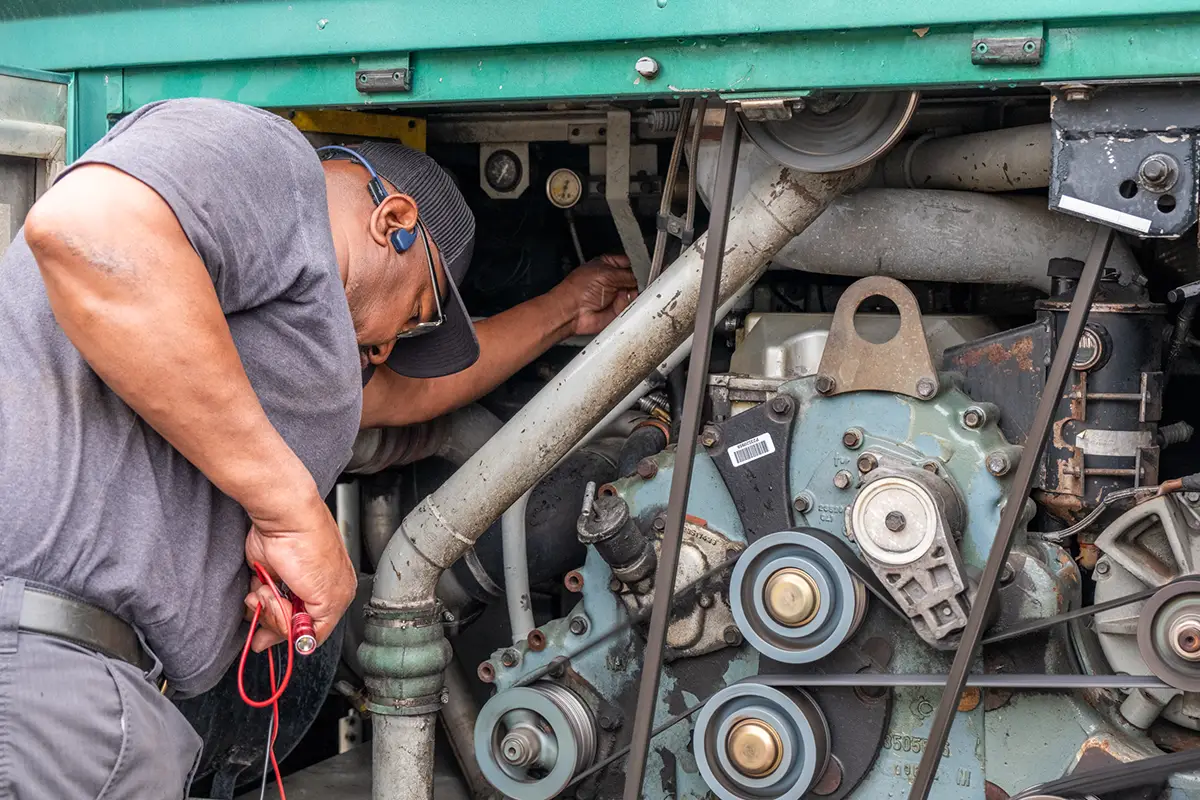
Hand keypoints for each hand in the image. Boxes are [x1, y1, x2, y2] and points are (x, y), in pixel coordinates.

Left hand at [242, 489, 355, 651]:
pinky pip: (257, 602)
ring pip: (271, 616)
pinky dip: (254, 600)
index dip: (295, 633)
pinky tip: (258, 587)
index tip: (285, 626)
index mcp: (335, 596)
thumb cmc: (310, 547)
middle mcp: (313, 591)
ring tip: (264, 590)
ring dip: (263, 609)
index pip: (312, 633)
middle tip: (273, 601)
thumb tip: (305, 644)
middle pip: (290, 626)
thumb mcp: (328, 598)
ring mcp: (289, 583)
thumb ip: (318, 627)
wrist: (284, 520)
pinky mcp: (269, 575)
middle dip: (276, 619)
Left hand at [553, 254, 638, 335]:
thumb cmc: (578, 290)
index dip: (638, 265)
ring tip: (622, 294)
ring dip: (633, 294)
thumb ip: (628, 274)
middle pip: (636, 279)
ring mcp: (616, 295)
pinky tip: (619, 303)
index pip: (631, 262)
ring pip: (636, 293)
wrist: (572, 312)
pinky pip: (631, 307)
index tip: (644, 270)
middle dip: (637, 281)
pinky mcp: (618, 310)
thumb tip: (641, 277)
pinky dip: (629, 305)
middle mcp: (613, 280)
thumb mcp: (607, 274)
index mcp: (609, 265)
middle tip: (633, 283)